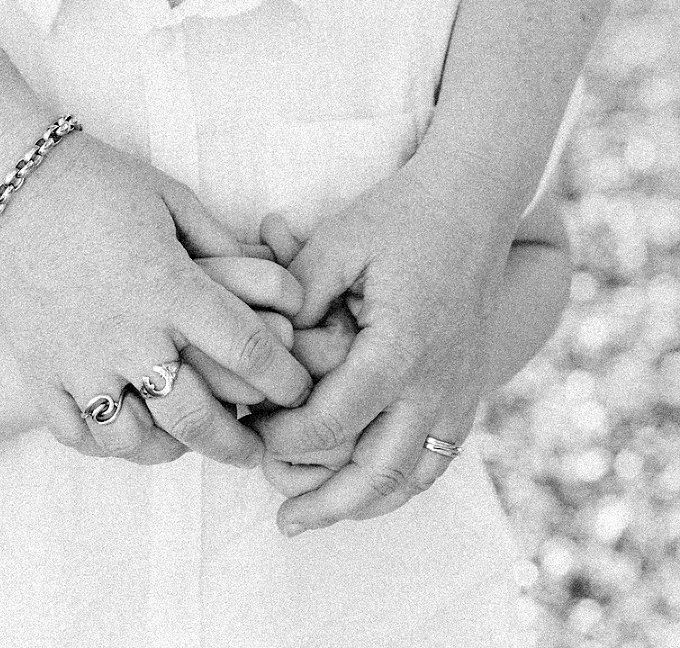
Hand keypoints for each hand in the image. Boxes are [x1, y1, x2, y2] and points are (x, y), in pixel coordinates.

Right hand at [0, 133, 312, 468]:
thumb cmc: (99, 182)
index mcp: (171, 288)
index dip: (285, 379)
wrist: (9, 183)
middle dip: (239, 443)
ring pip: (138, 442)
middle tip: (256, 448)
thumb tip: (275, 286)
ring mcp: (80, 363)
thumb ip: (224, 246)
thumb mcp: (172, 199)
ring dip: (173, 450)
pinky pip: (80, 436)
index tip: (297, 389)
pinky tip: (129, 430)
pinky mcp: (41, 373)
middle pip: (199, 419)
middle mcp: (129, 336)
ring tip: (190, 443)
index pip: (249, 351)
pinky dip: (109, 443)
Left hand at [251, 159, 510, 533]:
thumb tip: (266, 346)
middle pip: (377, 472)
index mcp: (398, 348)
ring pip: (412, 478)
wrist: (474, 204)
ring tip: (315, 519)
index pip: (332, 421)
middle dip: (324, 502)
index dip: (285, 437)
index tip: (251, 431)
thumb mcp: (338, 240)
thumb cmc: (399, 216)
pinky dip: (401, 486)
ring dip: (362, 505)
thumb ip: (298, 292)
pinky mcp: (469, 392)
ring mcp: (459, 393)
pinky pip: (438, 460)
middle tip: (281, 520)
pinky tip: (366, 492)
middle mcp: (434, 383)